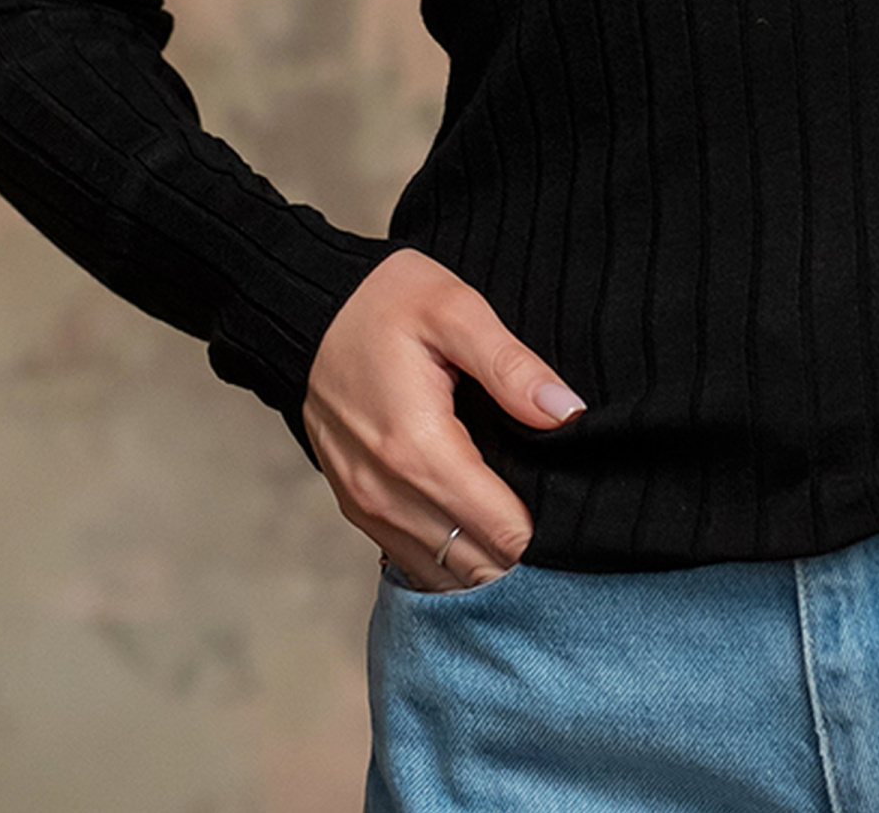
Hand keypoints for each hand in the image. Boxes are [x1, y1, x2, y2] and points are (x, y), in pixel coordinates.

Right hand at [302, 248, 586, 588]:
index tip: (571, 509)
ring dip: (487, 562)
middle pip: (475, 567)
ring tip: (523, 525)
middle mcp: (387, 494)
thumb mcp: (455, 310)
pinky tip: (476, 527)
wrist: (307, 310)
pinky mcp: (356, 507)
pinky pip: (412, 560)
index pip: (501, 534)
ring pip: (443, 576)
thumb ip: (511, 366)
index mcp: (419, 449)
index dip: (546, 533)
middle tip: (557, 519)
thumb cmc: (383, 303)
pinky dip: (449, 557)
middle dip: (523, 556)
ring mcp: (366, 507)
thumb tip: (568, 413)